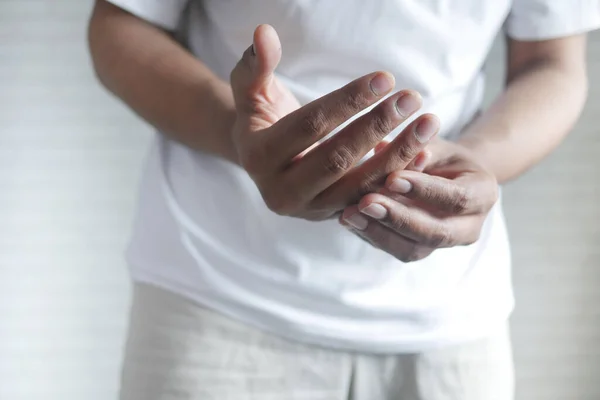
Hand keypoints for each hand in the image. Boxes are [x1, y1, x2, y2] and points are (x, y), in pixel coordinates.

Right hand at [230, 25, 438, 220]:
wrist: (265, 163)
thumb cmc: (261, 119)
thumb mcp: (250, 91)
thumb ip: (255, 65)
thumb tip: (264, 32)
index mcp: (258, 158)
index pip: (310, 125)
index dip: (348, 101)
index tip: (386, 78)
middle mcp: (281, 193)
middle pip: (336, 159)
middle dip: (377, 127)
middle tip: (412, 99)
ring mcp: (309, 210)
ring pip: (359, 186)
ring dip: (398, 155)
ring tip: (429, 123)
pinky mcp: (333, 217)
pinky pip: (371, 199)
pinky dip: (398, 177)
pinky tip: (423, 152)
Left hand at [340, 138, 498, 261]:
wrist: (448, 177)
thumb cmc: (441, 155)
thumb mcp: (435, 143)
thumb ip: (417, 148)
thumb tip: (384, 148)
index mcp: (483, 194)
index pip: (455, 198)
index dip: (423, 190)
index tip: (392, 178)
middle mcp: (470, 226)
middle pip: (435, 233)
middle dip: (398, 218)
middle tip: (365, 203)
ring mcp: (445, 244)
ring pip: (413, 249)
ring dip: (378, 233)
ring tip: (349, 215)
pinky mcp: (420, 250)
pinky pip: (396, 250)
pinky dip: (371, 236)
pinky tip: (348, 220)